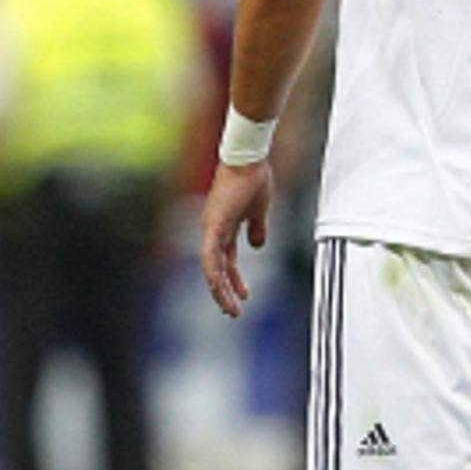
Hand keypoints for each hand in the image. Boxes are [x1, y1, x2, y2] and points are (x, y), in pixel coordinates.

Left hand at [200, 161, 272, 317]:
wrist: (249, 159)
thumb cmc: (253, 177)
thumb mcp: (259, 210)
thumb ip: (257, 228)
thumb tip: (258, 245)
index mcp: (224, 226)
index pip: (226, 260)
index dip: (234, 279)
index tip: (244, 295)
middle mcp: (213, 229)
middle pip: (217, 269)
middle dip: (225, 292)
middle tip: (233, 311)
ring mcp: (211, 228)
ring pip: (212, 269)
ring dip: (221, 290)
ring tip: (231, 309)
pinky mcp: (214, 226)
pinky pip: (212, 258)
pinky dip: (216, 275)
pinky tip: (222, 289)